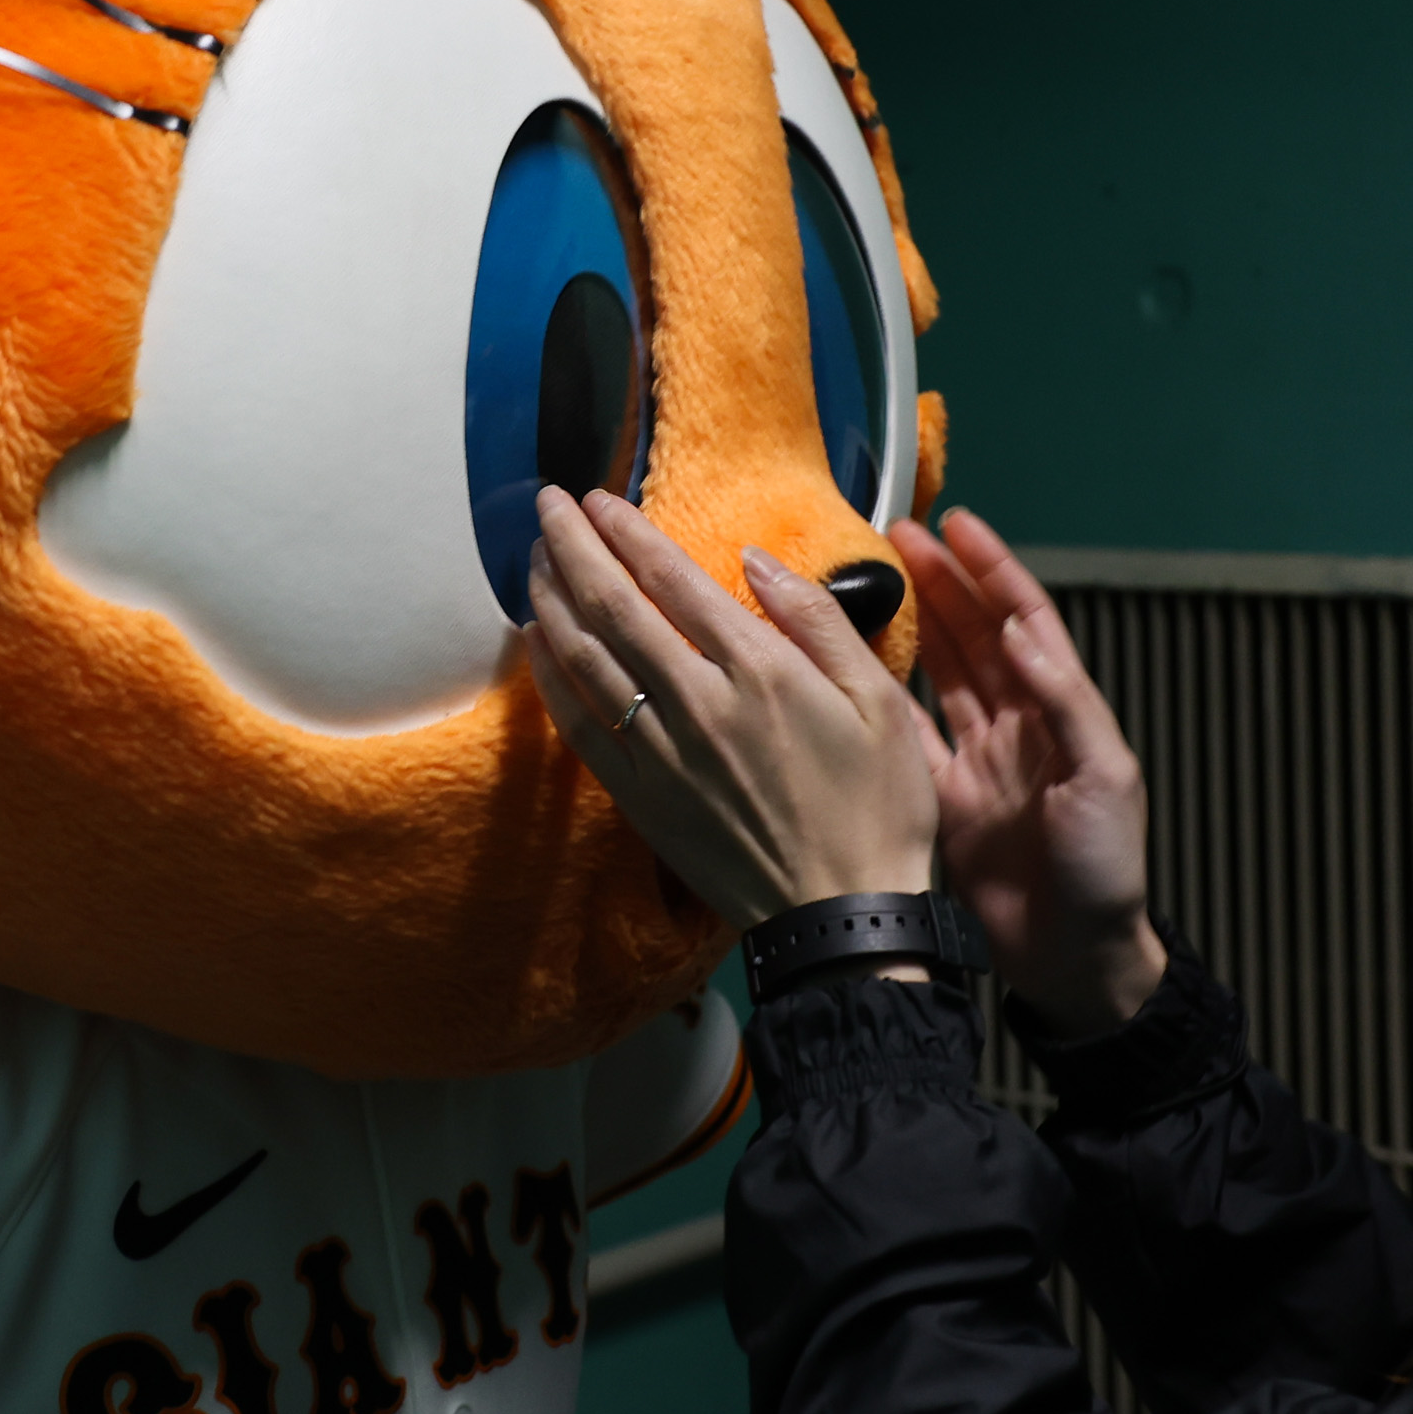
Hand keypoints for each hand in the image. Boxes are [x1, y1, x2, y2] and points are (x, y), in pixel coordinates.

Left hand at [523, 488, 939, 927]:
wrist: (843, 915)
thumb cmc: (877, 806)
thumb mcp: (879, 698)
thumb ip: (816, 619)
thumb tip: (755, 559)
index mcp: (760, 670)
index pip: (672, 579)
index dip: (627, 532)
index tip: (598, 498)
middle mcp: (699, 703)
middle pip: (613, 606)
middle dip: (572, 546)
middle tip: (546, 503)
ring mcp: (662, 753)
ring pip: (586, 659)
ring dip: (552, 598)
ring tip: (533, 555)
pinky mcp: (642, 798)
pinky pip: (579, 725)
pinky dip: (551, 676)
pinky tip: (537, 641)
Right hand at [895, 508, 1165, 1039]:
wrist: (1074, 959)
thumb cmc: (1106, 873)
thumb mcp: (1104, 779)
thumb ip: (1066, 704)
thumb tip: (1022, 634)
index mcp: (1061, 712)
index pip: (1025, 621)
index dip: (992, 570)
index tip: (959, 525)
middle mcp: (1018, 727)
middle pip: (975, 635)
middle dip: (943, 580)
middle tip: (899, 535)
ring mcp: (979, 761)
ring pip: (940, 673)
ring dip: (914, 623)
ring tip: (874, 577)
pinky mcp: (944, 799)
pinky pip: (907, 735)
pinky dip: (880, 697)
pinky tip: (850, 665)